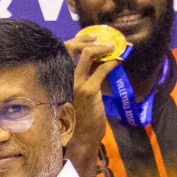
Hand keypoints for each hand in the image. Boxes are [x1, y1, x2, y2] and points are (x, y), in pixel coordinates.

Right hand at [63, 34, 121, 176]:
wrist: (81, 138)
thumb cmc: (79, 118)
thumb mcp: (77, 94)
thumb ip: (83, 77)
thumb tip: (96, 59)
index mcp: (58, 79)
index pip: (62, 52)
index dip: (76, 42)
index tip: (90, 38)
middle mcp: (63, 79)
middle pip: (70, 48)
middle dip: (87, 40)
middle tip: (102, 40)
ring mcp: (75, 84)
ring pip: (86, 54)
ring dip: (102, 48)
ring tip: (113, 48)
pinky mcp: (89, 91)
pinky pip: (102, 69)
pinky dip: (112, 62)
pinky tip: (118, 62)